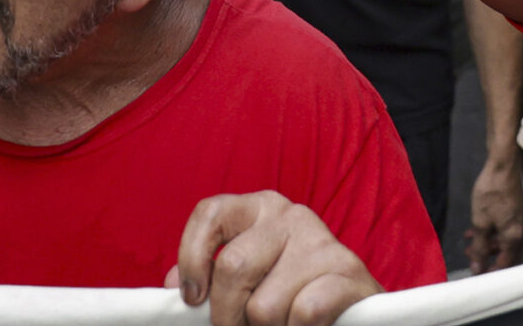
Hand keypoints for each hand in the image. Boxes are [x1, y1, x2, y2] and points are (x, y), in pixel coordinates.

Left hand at [174, 192, 380, 325]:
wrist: (349, 310)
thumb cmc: (289, 294)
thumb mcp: (249, 277)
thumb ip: (210, 279)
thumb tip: (173, 286)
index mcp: (260, 209)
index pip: (210, 213)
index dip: (191, 257)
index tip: (192, 298)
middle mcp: (291, 215)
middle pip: (232, 268)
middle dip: (228, 315)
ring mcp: (321, 240)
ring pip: (264, 306)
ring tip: (282, 324)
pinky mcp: (348, 271)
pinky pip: (303, 313)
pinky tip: (308, 325)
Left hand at [464, 153, 522, 272]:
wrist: (502, 164)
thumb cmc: (491, 192)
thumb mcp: (480, 222)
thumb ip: (479, 247)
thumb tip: (477, 267)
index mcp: (514, 236)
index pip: (505, 263)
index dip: (490, 271)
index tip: (476, 273)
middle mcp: (522, 230)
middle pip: (506, 252)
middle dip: (487, 256)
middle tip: (470, 256)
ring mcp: (521, 220)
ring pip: (504, 239)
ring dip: (488, 243)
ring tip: (470, 242)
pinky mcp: (517, 210)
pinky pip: (505, 228)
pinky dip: (492, 231)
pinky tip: (477, 228)